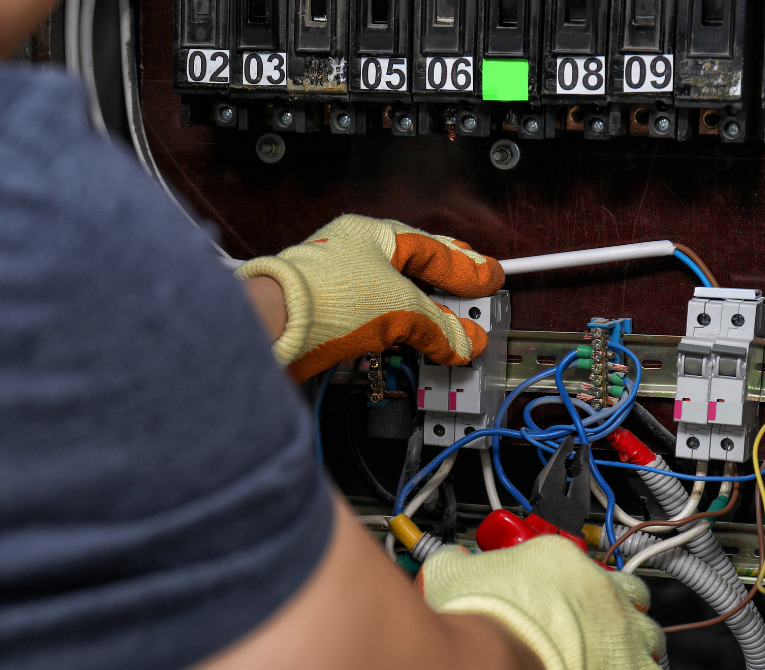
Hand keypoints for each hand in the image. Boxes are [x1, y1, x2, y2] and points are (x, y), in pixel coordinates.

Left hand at [235, 215, 503, 380]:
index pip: (432, 251)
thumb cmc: (327, 297)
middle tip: (472, 295)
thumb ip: (438, 326)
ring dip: (420, 313)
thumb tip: (465, 341)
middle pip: (411, 269)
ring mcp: (335, 281)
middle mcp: (352, 252)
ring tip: (445, 328)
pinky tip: (404, 339)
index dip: (466, 268)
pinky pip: (369, 317)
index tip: (491, 278)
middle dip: (444, 286)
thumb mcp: (400, 309)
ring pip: (389, 295)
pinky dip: (393, 329)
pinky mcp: (322, 312)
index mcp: (372, 235)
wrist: (274, 326)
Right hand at [418, 536, 668, 669]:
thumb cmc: (481, 618)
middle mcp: (599, 586)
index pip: (575, 562)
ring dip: (636, 646)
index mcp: (559, 558)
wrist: (498, 658)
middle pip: (628, 589)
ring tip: (613, 660)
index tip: (552, 594)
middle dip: (618, 605)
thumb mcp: (452, 574)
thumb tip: (451, 561)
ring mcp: (622, 627)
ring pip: (650, 633)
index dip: (566, 582)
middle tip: (594, 623)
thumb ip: (457, 563)